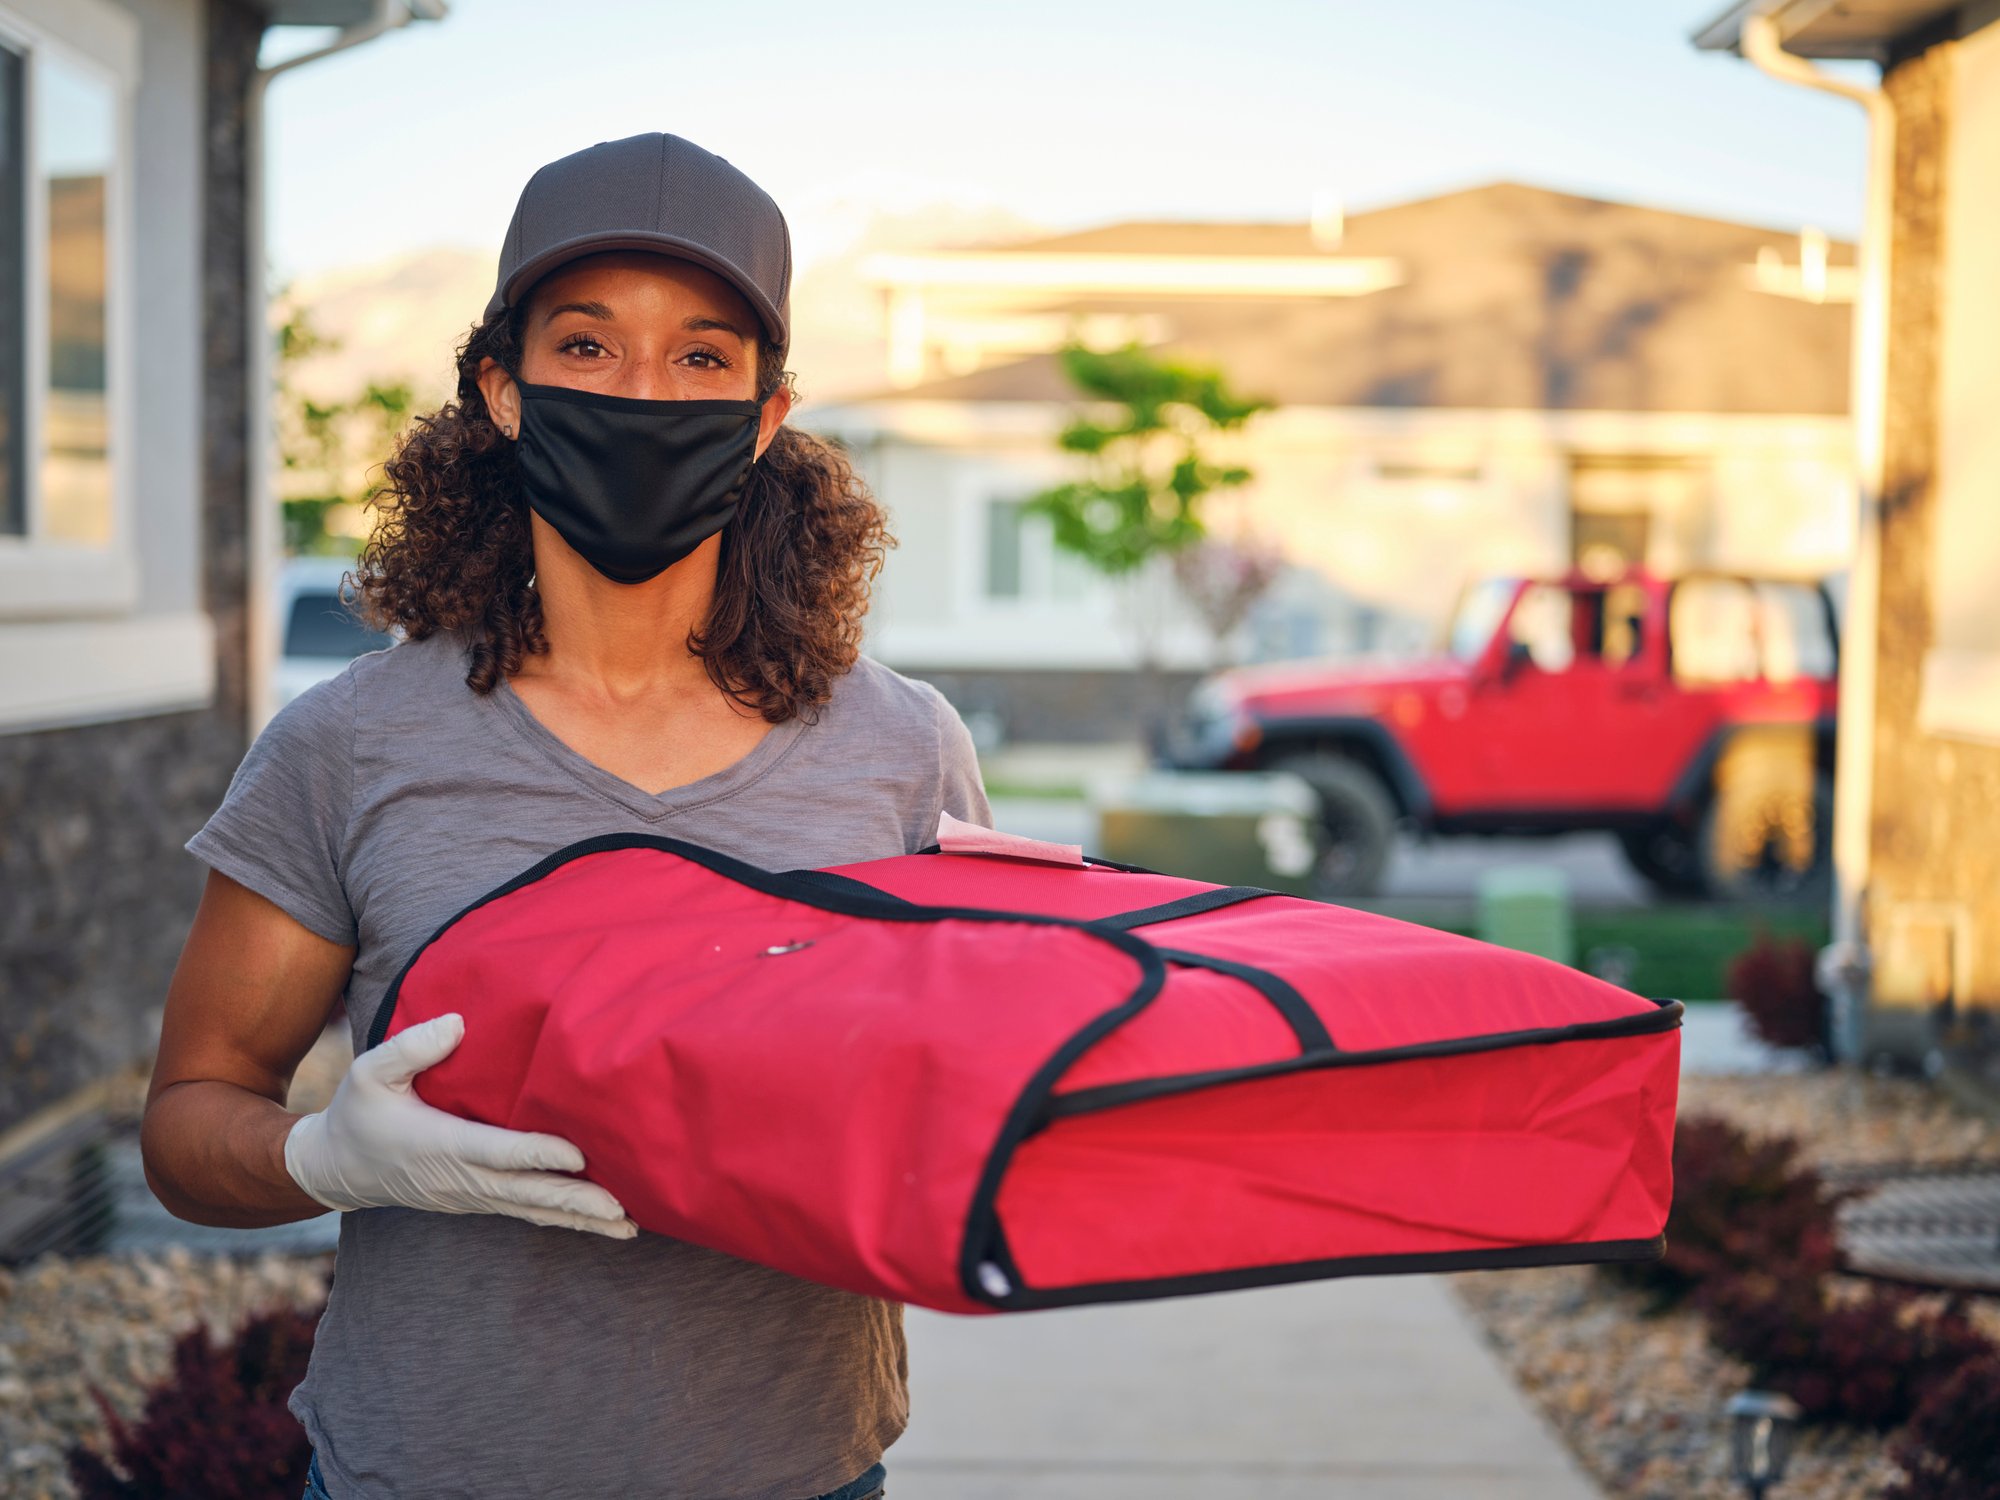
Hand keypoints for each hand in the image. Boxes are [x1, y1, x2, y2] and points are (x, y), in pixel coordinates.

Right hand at [283, 1012, 636, 1238]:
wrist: (338, 1168)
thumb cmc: (358, 1113)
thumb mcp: (369, 1071)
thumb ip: (411, 1048)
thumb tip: (457, 1024)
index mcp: (441, 1145)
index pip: (498, 1153)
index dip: (539, 1154)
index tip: (580, 1155)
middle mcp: (461, 1178)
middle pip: (527, 1192)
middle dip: (575, 1202)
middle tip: (621, 1210)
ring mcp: (471, 1195)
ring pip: (531, 1209)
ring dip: (578, 1219)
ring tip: (626, 1228)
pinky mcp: (476, 1201)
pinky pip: (524, 1211)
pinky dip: (561, 1218)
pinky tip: (597, 1223)